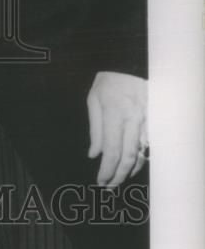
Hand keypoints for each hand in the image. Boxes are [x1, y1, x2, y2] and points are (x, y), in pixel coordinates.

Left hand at [87, 71, 147, 186]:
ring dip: (131, 169)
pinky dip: (142, 157)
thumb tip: (94, 154)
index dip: (107, 170)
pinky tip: (134, 164)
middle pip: (129, 157)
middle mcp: (134, 120)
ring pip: (142, 153)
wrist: (130, 62)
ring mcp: (147, 120)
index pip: (112, 151)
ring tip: (120, 178)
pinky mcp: (155, 119)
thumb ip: (95, 129)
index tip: (100, 180)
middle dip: (119, 176)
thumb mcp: (93, 100)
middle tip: (110, 186)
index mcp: (115, 114)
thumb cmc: (108, 81)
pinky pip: (150, 144)